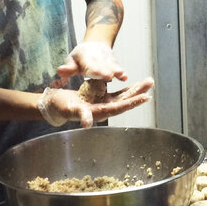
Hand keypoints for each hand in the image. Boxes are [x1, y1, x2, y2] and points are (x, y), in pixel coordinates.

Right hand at [38, 77, 154, 127]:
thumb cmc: (62, 107)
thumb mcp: (70, 109)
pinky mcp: (102, 98)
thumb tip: (87, 124)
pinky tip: (137, 84)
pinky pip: (118, 93)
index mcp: (99, 112)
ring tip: (149, 81)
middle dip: (138, 93)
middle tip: (150, 83)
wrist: (56, 104)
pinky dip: (127, 88)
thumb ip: (80, 115)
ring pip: (124, 96)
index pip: (119, 108)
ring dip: (136, 89)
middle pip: (125, 101)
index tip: (144, 97)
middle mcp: (105, 109)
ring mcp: (105, 103)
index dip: (131, 103)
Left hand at [57, 41, 126, 81]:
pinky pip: (117, 67)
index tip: (95, 73)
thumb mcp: (72, 60)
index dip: (93, 69)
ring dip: (116, 70)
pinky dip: (121, 72)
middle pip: (102, 65)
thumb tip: (59, 71)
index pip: (89, 64)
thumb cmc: (81, 57)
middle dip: (105, 70)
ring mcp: (106, 59)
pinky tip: (125, 77)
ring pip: (111, 65)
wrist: (95, 44)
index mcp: (85, 57)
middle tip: (108, 77)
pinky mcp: (113, 62)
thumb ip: (68, 68)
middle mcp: (97, 57)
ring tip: (121, 76)